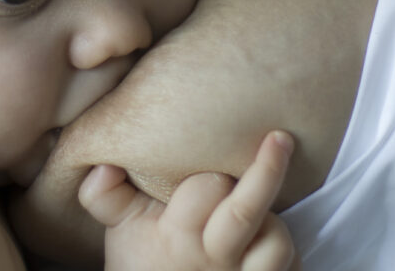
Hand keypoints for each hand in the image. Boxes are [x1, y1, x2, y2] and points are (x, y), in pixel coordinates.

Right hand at [79, 131, 299, 270]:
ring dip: (275, 222)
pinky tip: (272, 237)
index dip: (212, 173)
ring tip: (269, 207)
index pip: (204, 189)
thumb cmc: (144, 262)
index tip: (217, 153)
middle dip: (263, 172)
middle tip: (279, 138)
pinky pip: (291, 269)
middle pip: (245, 211)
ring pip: (277, 242)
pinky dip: (290, 256)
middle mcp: (214, 258)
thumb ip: (105, 195)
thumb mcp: (119, 230)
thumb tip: (102, 165)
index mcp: (177, 236)